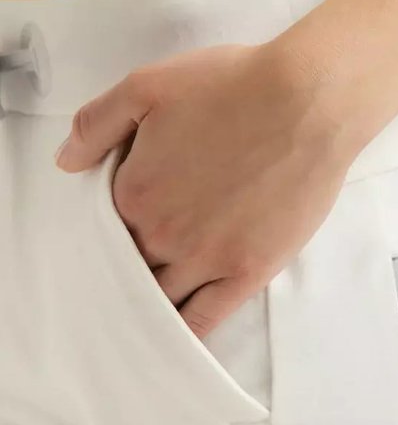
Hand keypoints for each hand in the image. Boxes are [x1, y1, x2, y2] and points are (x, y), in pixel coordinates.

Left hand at [55, 42, 355, 337]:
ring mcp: (205, 258)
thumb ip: (96, 124)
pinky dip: (185, 332)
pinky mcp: (246, 272)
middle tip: (136, 267)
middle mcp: (162, 234)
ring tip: (146, 310)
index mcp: (133, 192)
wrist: (306, 102)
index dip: (115, 228)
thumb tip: (65, 163)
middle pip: (131, 266)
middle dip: (129, 267)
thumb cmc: (232, 86)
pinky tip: (175, 338)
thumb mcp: (147, 85)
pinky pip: (205, 318)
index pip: (107, 228)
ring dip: (150, 304)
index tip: (126, 225)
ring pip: (161, 297)